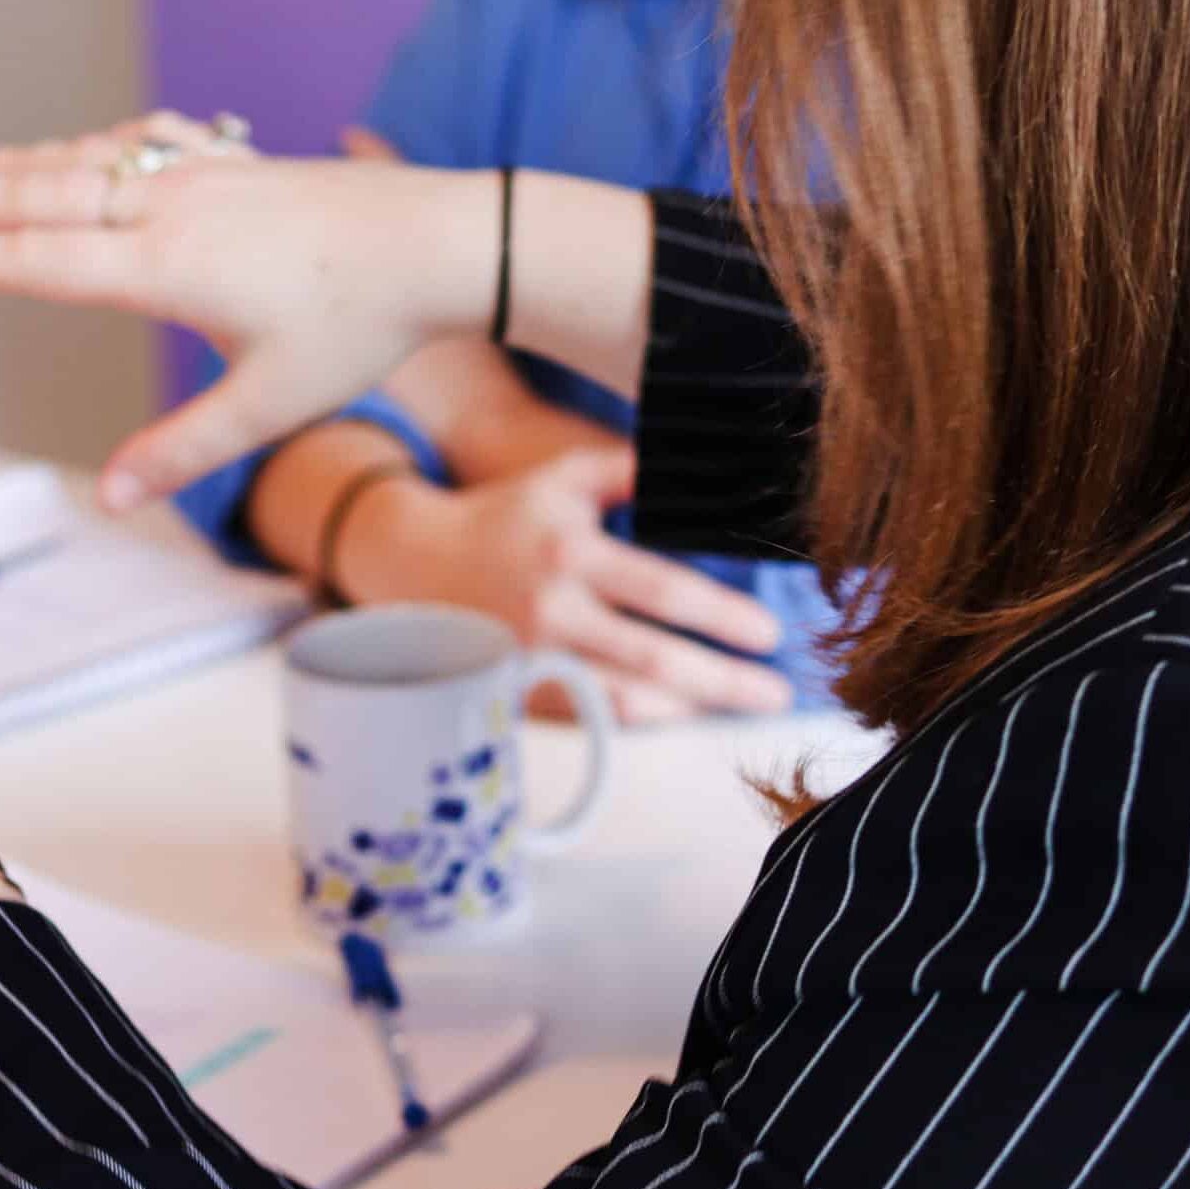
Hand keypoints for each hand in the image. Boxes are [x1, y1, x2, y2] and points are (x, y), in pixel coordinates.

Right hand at [0, 130, 501, 509]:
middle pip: (48, 196)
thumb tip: (112, 498)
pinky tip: (84, 149)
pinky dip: (94, 145)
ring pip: (91, 162)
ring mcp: (206, 174)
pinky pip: (144, 142)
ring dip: (22, 165)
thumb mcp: (271, 405)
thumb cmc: (362, 326)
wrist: (439, 240)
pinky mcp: (238, 163)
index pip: (46, 261)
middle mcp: (173, 206)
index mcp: (168, 266)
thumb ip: (185, 450)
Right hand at [352, 448, 792, 720]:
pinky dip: (632, 722)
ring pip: (619, 702)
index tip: (770, 633)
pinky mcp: (513, 694)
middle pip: (652, 659)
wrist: (412, 562)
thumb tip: (705, 467)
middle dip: (723, 681)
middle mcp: (550, 611)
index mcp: (569, 552)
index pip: (662, 590)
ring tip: (733, 707)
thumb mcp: (561, 479)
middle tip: (777, 693)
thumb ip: (628, 471)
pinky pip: (583, 719)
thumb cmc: (504, 515)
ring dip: (684, 709)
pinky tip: (671, 714)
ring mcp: (528, 661)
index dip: (721, 617)